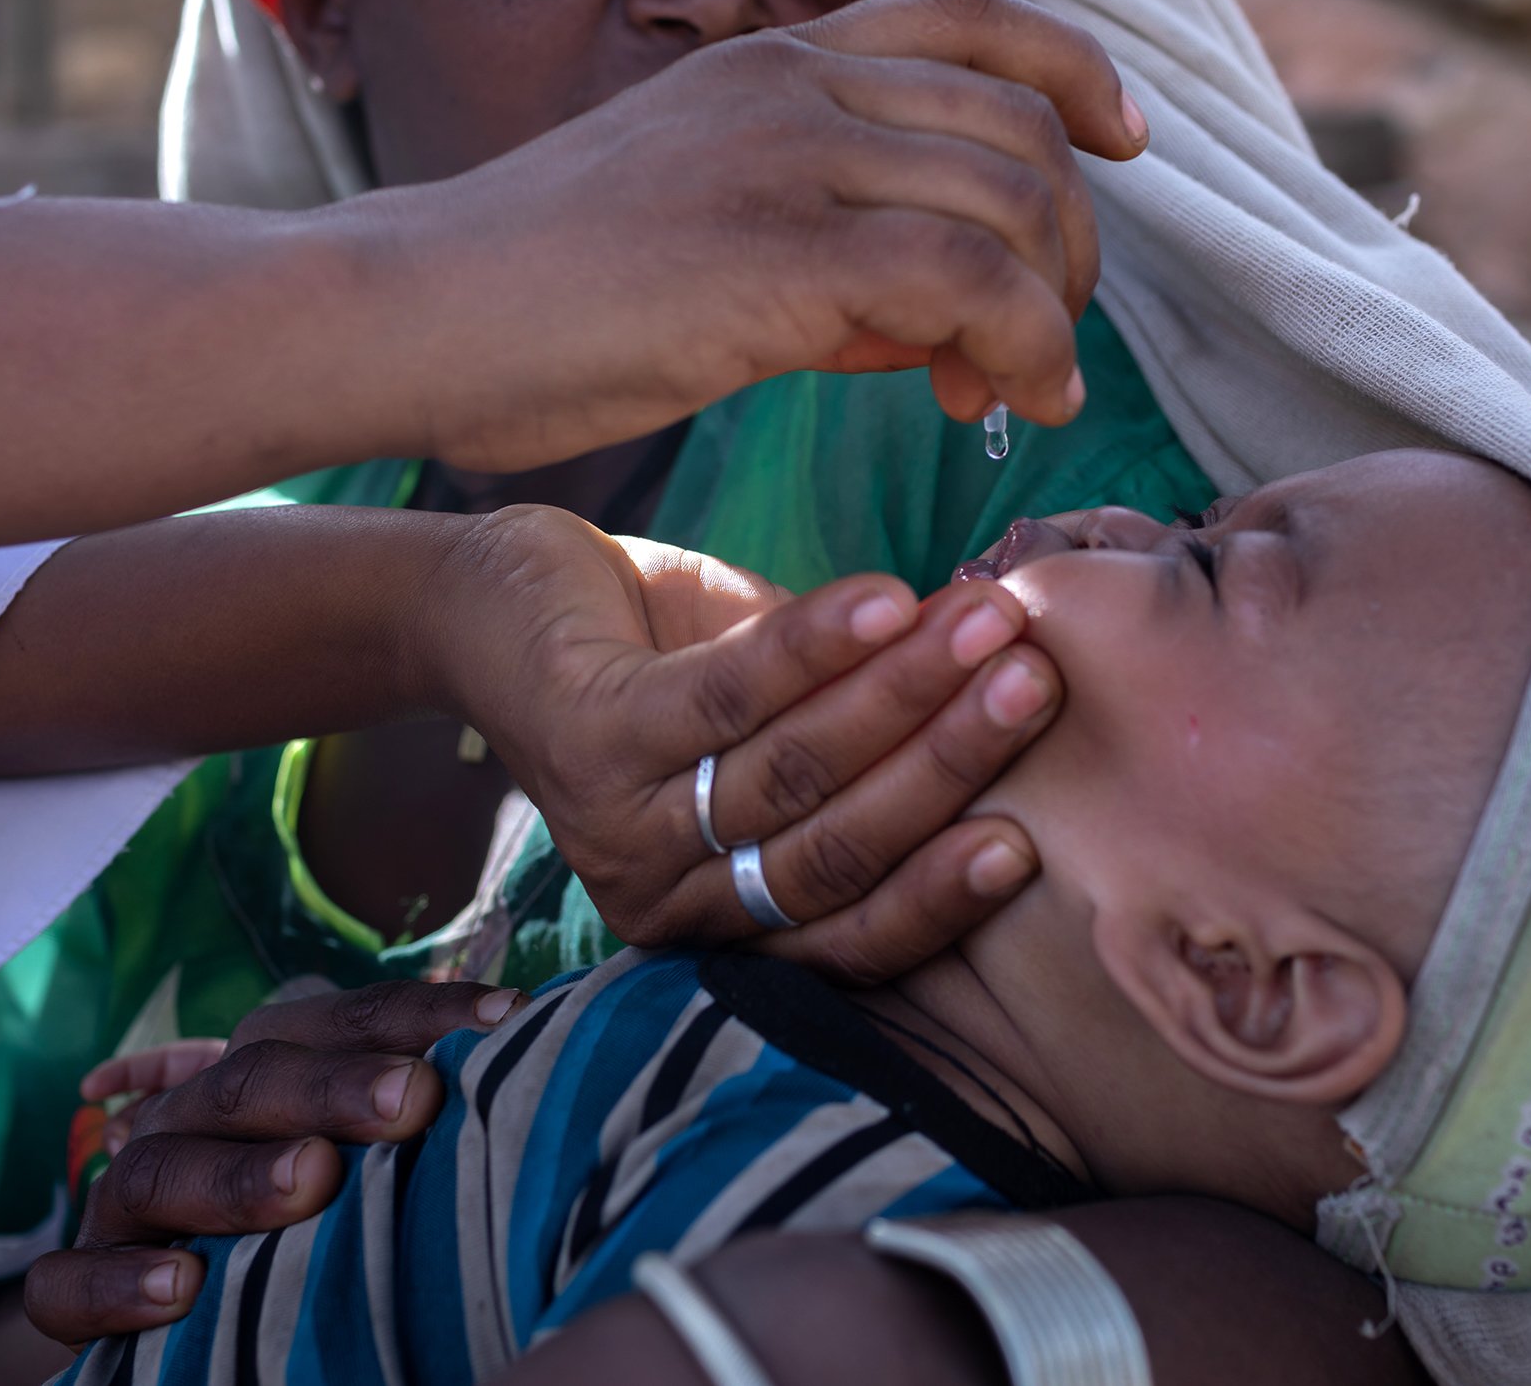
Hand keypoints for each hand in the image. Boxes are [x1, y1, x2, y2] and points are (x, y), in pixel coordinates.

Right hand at [21, 979, 522, 1345]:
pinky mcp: (76, 1278)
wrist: (160, 1294)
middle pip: (254, 1080)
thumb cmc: (305, 1220)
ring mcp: (128, 1199)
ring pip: (164, 1168)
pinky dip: (116, 1283)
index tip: (507, 1017)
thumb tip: (539, 1055)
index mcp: (267, 1072)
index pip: (346, 1023)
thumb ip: (423, 1115)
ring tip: (313, 1181)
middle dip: (337, 1085)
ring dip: (241, 1175)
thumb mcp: (364, 1161)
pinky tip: (180, 1287)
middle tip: (414, 1099)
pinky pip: (68, 1280)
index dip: (422, 1015)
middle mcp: (194, 1116)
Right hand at [365, 0, 1147, 472]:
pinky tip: (993, 405)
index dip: (1071, 68)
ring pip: (1012, 198)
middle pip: (1019, 124)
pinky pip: (968, 279)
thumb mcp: (691, 227)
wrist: (408, 313)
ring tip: (1016, 390)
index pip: (968, 18)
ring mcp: (786, 156)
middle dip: (1068, 240)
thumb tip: (931, 319)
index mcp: (767, 60)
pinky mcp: (779, 250)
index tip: (1122, 139)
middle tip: (1039, 341)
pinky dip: (1020, 344)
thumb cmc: (533, 299)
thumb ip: (818, 250)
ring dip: (1051, 306)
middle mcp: (791, 83)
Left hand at [433, 505, 1060, 983]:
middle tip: (1033, 685)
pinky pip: (726, 694)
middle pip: (832, 849)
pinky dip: (816, 645)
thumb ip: (864, 727)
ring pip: (791, 771)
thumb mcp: (767, 719)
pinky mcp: (588, 732)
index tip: (1027, 845)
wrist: (497, 605)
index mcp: (716, 914)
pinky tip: (888, 598)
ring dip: (904, 691)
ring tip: (986, 624)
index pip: (846, 932)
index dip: (940, 893)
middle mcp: (663, 895)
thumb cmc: (657, 663)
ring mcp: (618, 820)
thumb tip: (1007, 689)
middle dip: (949, 766)